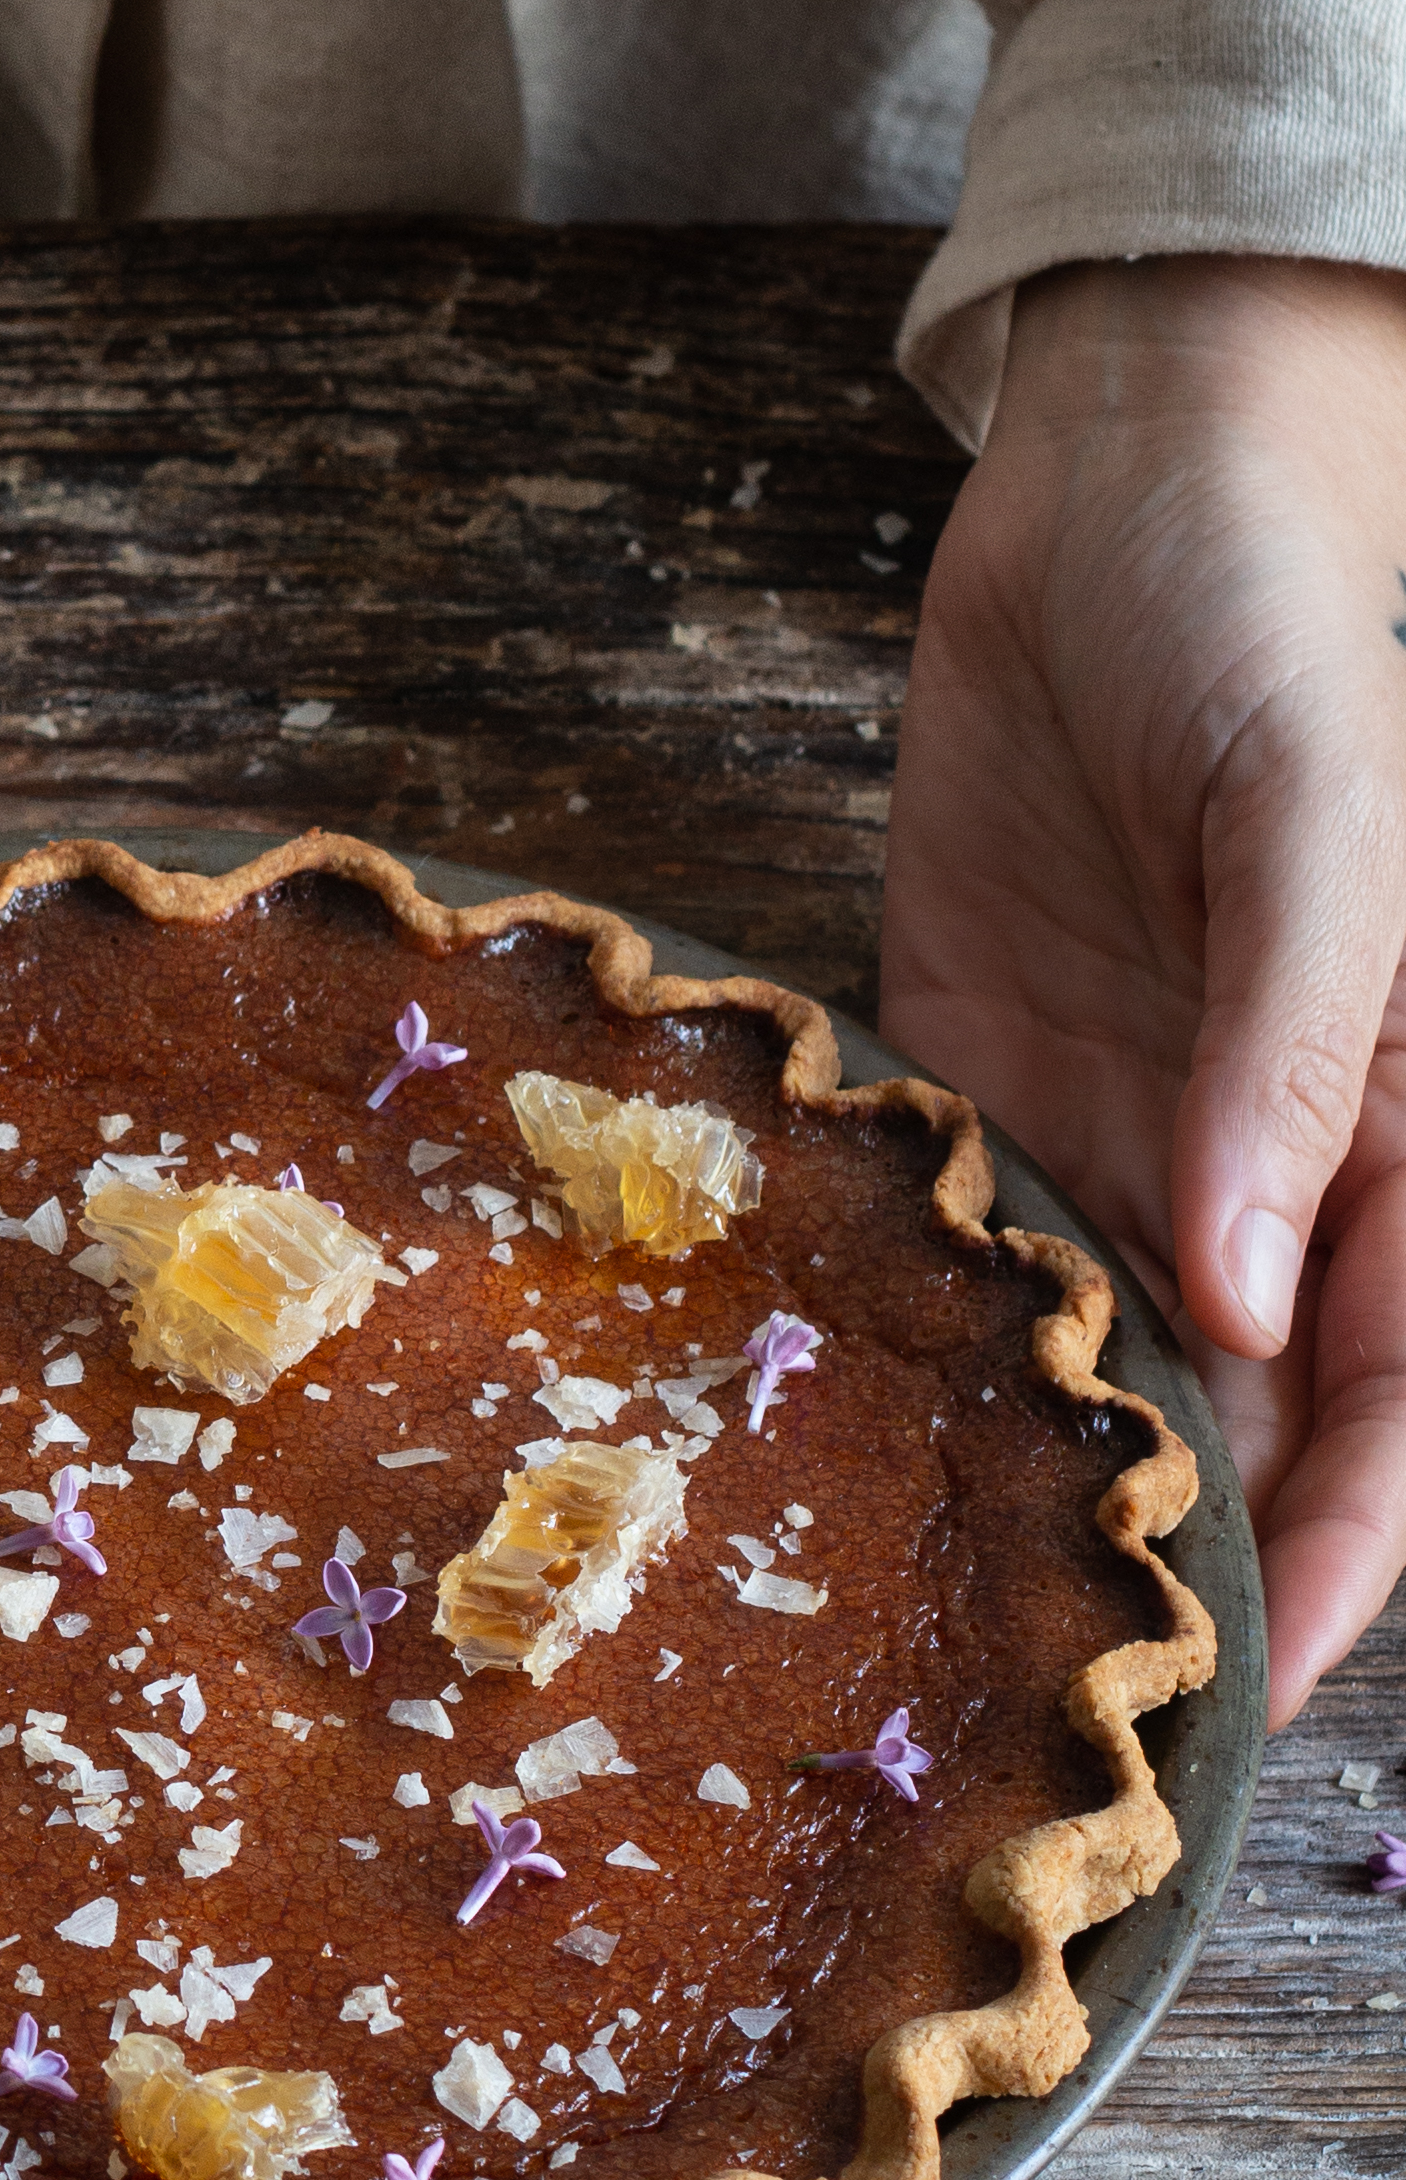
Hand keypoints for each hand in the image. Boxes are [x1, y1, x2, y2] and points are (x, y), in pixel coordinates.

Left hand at [879, 252, 1405, 1721]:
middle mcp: (1261, 1150)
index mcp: (1399, 1116)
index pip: (1392, 1389)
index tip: (1262, 1675)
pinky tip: (830, 1421)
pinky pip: (953, 1230)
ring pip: (1092, 1349)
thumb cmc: (1269, 622)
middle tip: (1069, 1702)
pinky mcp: (969, 1057)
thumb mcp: (1314, 816)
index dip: (1340, 1542)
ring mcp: (1113, 1112)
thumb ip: (1296, 1050)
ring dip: (1038, 1466)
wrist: (1123, 477)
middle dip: (1178, 1553)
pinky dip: (912, 1324)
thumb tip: (1248, 1291)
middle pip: (1242, 1406)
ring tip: (928, 1611)